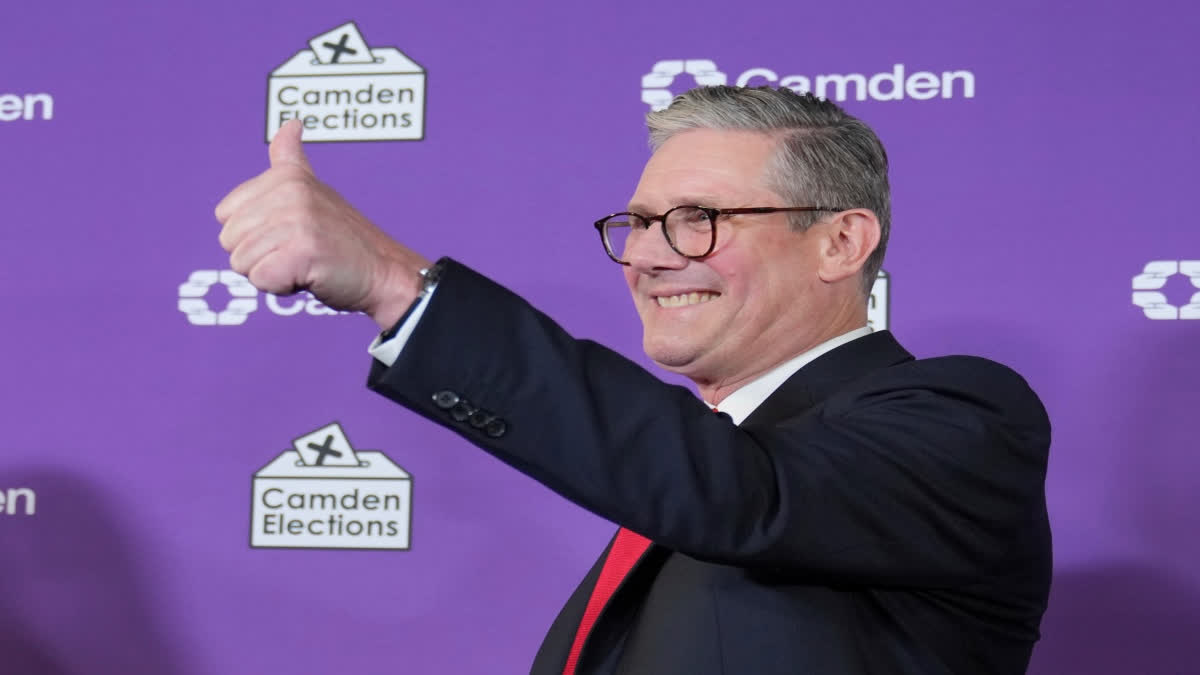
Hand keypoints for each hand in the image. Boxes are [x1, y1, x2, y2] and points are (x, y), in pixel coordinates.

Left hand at [215, 119, 430, 329]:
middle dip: (258, 255)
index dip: (252, 233)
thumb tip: (291, 123)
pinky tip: (309, 275)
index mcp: (285, 176)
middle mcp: (289, 192)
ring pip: (241, 262)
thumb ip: (290, 158)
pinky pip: (260, 279)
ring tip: (304, 262)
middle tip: (297, 251)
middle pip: (228, 240)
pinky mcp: (302, 250)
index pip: (225, 214)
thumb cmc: (344, 239)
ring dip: (270, 272)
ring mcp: (296, 220)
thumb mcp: (314, 190)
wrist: (384, 272)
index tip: (288, 232)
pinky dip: (280, 287)